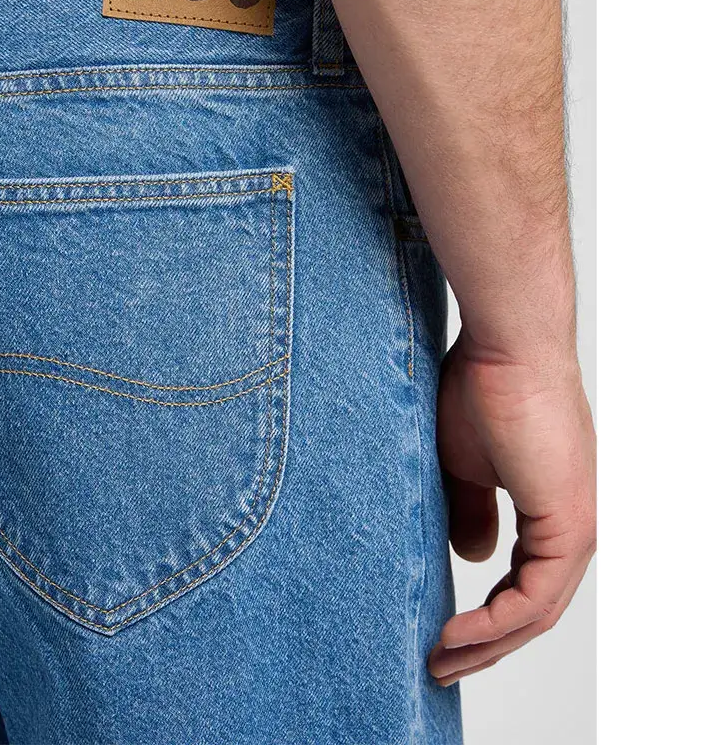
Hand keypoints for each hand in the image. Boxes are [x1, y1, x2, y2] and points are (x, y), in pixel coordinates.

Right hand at [428, 332, 595, 685]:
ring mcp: (577, 527)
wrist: (505, 349)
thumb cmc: (480, 389)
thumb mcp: (463, 466)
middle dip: (485, 645)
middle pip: (532, 608)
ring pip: (537, 612)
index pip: (524, 583)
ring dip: (488, 644)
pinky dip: (496, 624)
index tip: (440, 633)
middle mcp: (571, 525)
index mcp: (550, 509)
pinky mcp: (571, 525)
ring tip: (440, 661)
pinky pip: (535, 598)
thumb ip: (470, 511)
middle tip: (439, 667)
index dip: (484, 617)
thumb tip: (473, 555)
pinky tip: (458, 635)